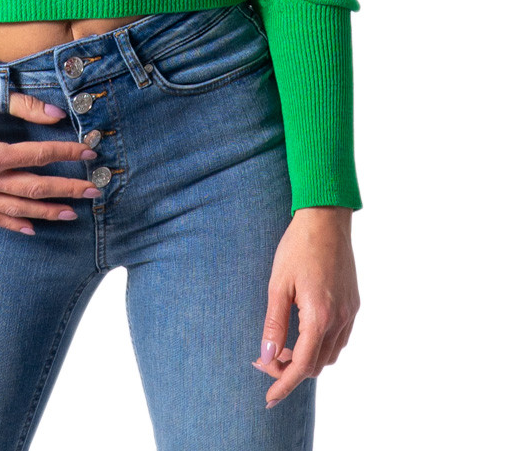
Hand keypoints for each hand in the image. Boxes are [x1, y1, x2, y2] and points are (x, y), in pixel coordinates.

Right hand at [0, 84, 102, 234]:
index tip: (89, 153)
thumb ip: (25, 105)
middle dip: (67, 189)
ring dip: (46, 212)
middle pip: (34, 188)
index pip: (39, 155)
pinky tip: (33, 227)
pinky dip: (13, 225)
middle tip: (93, 190)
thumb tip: (57, 114)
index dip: (67, 154)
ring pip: (16, 208)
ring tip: (71, 213)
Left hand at [251, 206, 359, 407]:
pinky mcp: (354, 304)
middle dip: (290, 370)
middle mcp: (339, 320)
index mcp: (319, 317)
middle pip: (315, 365)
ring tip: (281, 345)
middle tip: (265, 358)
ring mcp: (350, 313)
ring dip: (306, 359)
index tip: (268, 399)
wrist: (326, 220)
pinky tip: (302, 332)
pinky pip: (339, 339)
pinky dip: (320, 345)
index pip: (301, 366)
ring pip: (330, 355)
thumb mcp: (278, 284)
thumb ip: (273, 323)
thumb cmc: (297, 247)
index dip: (283, 385)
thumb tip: (266, 356)